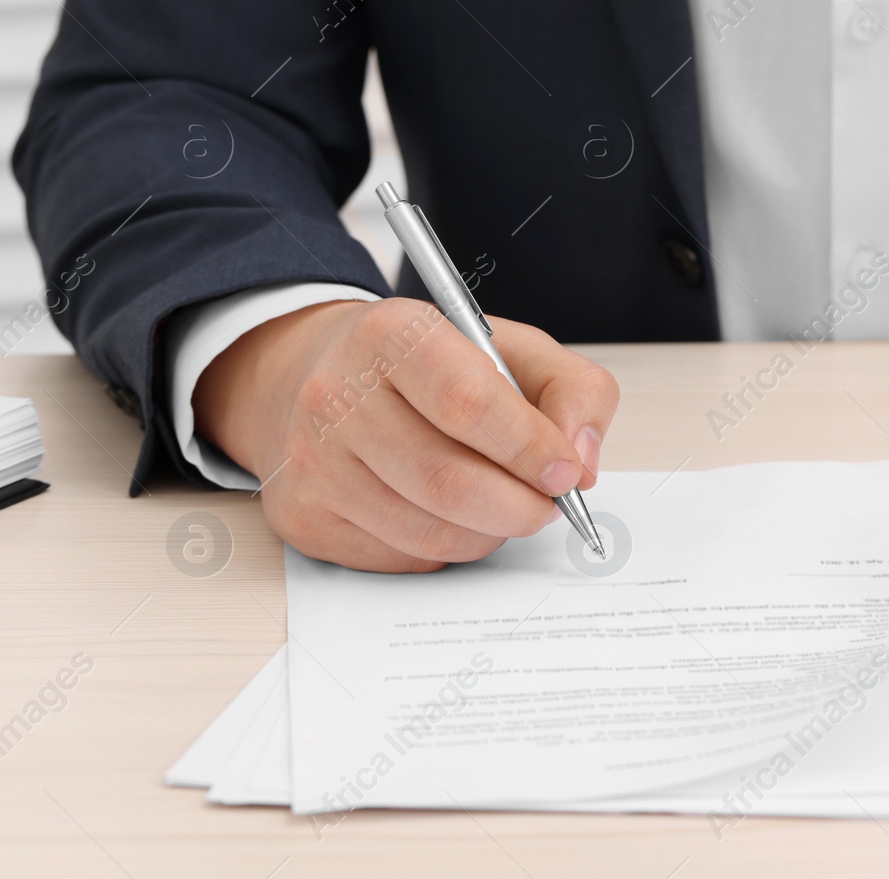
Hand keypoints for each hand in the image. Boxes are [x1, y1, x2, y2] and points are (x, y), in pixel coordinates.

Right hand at [194, 298, 619, 571]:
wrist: (326, 377)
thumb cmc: (434, 366)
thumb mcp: (514, 349)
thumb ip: (573, 391)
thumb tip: (582, 464)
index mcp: (392, 334)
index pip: (468, 403)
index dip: (530, 448)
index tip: (566, 472)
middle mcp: (336, 394)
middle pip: (448, 481)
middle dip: (520, 506)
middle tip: (549, 504)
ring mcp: (311, 461)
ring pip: (429, 531)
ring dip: (489, 532)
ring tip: (504, 505)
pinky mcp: (304, 515)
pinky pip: (401, 556)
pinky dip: (448, 546)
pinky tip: (451, 513)